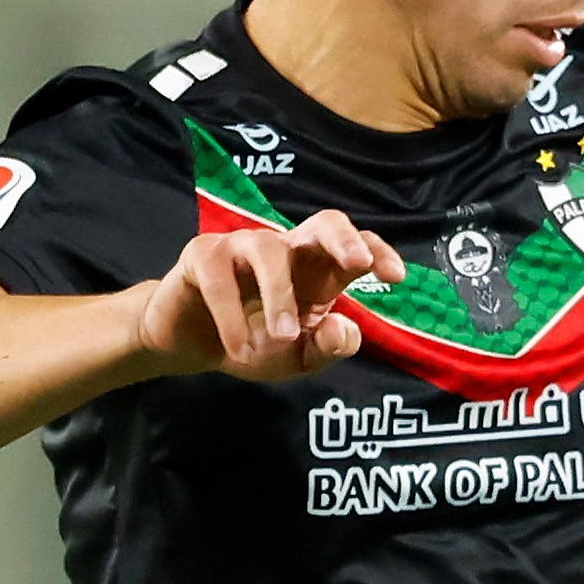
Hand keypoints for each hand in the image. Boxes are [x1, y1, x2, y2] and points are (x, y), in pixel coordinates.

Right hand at [136, 209, 405, 381]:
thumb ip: (326, 348)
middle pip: (322, 223)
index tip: (395, 276)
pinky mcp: (202, 255)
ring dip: (280, 295)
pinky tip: (238, 348)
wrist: (189, 346)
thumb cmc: (251, 343)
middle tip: (357, 265)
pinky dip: (231, 314)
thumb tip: (345, 329)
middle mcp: (286, 251)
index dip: (377, 252)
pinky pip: (219, 274)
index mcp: (316, 272)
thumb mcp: (296, 360)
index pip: (355, 248)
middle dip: (343, 238)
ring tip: (284, 338)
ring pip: (269, 250)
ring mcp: (242, 247)